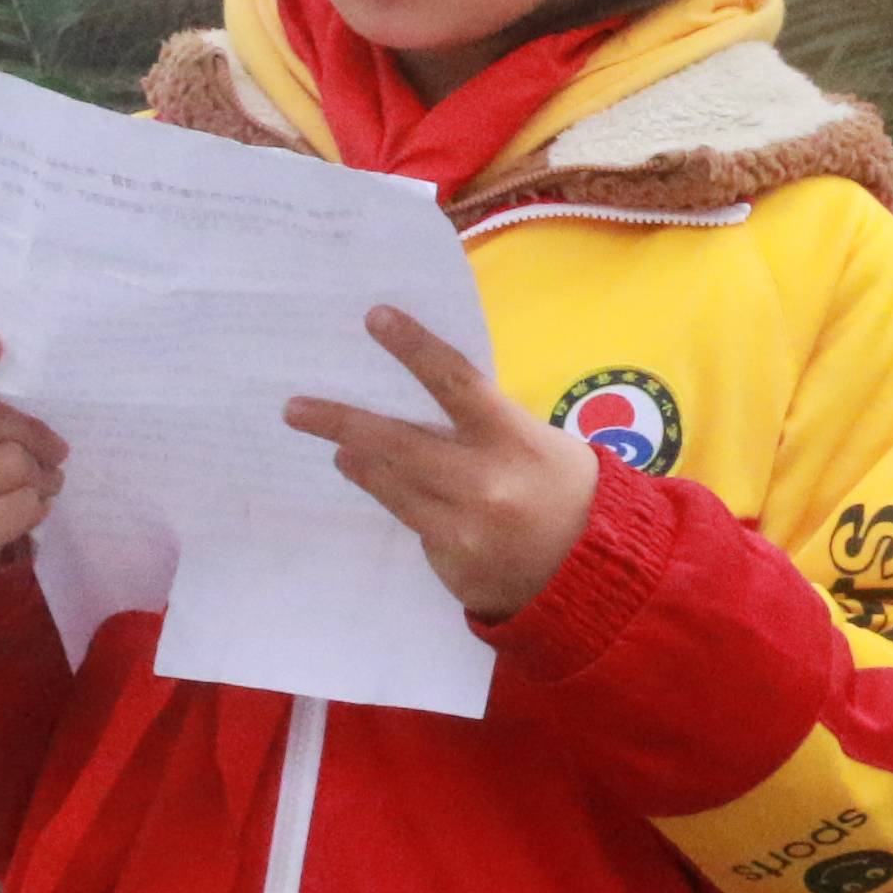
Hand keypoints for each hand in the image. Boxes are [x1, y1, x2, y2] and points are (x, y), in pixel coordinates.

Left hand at [287, 308, 598, 625]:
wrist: (598, 573)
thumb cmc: (567, 490)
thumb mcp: (539, 441)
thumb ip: (484, 422)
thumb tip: (420, 397)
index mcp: (514, 441)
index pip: (456, 383)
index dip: (414, 348)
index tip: (375, 318)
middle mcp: (484, 485)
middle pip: (397, 444)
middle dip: (340, 422)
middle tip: (295, 408)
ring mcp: (463, 530)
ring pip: (391, 487)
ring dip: (360, 463)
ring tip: (340, 449)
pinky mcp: (451, 565)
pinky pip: (413, 524)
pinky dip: (402, 503)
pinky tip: (402, 495)